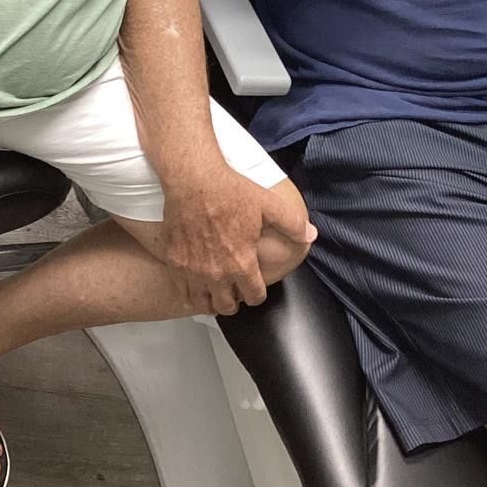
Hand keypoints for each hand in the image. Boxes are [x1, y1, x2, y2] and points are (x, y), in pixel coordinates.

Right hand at [161, 166, 315, 314]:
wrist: (194, 180)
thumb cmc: (230, 191)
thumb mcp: (269, 205)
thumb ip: (292, 224)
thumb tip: (311, 235)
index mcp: (241, 264)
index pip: (254, 295)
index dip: (257, 294)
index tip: (255, 288)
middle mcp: (217, 273)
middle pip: (227, 306)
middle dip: (234, 302)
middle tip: (235, 293)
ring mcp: (193, 270)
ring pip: (203, 302)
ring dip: (211, 300)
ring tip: (215, 292)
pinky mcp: (175, 262)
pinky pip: (182, 289)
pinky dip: (189, 290)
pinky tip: (194, 282)